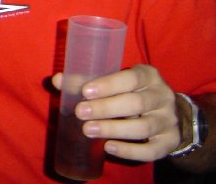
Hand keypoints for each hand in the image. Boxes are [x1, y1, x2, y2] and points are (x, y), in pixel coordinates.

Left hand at [53, 64, 178, 161]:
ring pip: (143, 127)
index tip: (86, 92)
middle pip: (136, 103)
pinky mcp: (169, 142)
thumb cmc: (130, 92)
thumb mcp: (115, 82)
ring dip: (113, 129)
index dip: (109, 85)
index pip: (131, 78)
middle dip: (105, 108)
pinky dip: (130, 151)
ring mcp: (169, 121)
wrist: (166, 114)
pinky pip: (151, 150)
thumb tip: (57, 80)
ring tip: (88, 130)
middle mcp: (162, 96)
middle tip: (80, 112)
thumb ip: (86, 81)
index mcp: (148, 76)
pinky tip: (109, 147)